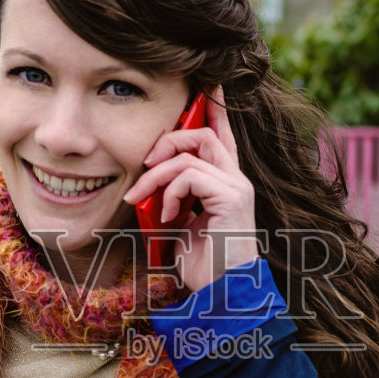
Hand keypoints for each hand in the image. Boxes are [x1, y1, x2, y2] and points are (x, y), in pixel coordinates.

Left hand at [122, 86, 259, 292]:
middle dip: (167, 141)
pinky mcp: (232, 198)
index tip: (208, 83)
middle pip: (203, 133)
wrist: (221, 295)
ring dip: (156, 174)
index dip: (215, 107)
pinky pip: (190, 174)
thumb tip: (148, 184)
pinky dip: (169, 192)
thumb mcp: (179, 224)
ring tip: (141, 197)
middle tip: (144, 166)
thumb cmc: (202, 266)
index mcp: (226, 183)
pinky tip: (165, 216)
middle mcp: (236, 180)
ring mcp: (237, 187)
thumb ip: (172, 198)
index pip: (222, 134)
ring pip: (191, 152)